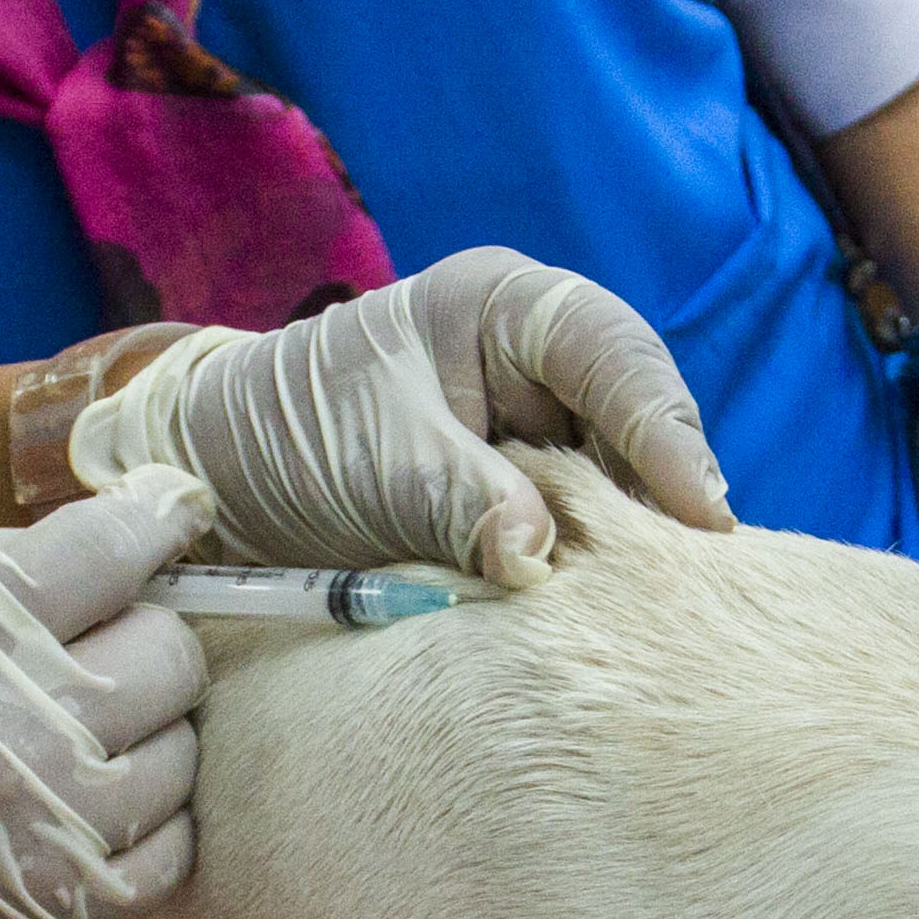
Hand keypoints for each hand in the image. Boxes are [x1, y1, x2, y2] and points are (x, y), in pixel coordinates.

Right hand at [0, 472, 215, 918]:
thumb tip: (103, 533)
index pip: (104, 551)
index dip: (154, 516)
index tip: (173, 507)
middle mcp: (10, 738)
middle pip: (169, 649)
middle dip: (142, 633)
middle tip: (90, 649)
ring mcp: (53, 835)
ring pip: (186, 747)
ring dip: (146, 732)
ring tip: (70, 737)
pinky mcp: (78, 915)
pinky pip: (178, 843)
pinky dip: (147, 819)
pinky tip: (82, 806)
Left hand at [82, 248, 735, 582]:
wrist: (222, 486)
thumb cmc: (287, 436)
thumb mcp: (372, 460)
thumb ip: (459, 500)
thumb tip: (536, 557)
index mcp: (503, 305)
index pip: (612, 353)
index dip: (662, 429)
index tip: (695, 511)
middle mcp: (540, 363)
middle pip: (641, 421)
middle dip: (664, 495)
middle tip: (693, 578)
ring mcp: (544, 434)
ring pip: (625, 486)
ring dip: (635, 543)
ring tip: (660, 604)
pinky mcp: (534, 500)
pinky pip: (589, 533)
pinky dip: (598, 572)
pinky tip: (612, 613)